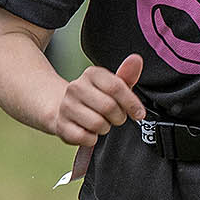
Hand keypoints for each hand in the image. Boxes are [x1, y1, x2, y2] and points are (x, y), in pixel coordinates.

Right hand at [55, 54, 144, 177]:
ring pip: (97, 124)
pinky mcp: (61, 125)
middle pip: (109, 107)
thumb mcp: (113, 85)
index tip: (139, 113)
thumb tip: (136, 60)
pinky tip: (89, 131)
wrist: (66, 109)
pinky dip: (92, 139)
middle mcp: (76, 87)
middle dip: (119, 117)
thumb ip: (127, 76)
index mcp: (91, 74)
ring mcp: (66, 106)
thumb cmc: (96, 98)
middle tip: (116, 117)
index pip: (116, 87)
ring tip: (101, 122)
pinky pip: (85, 137)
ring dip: (105, 128)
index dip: (132, 103)